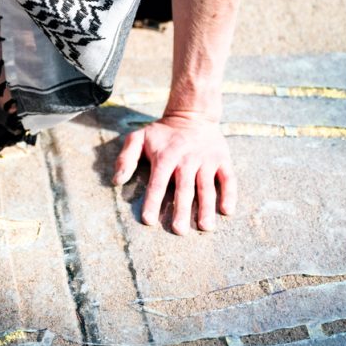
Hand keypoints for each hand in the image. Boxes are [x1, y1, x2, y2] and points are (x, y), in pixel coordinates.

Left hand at [112, 114, 237, 234]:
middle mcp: (187, 159)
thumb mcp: (138, 137)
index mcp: (165, 156)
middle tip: (179, 231)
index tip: (149, 221)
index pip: (157, 183)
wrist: (192, 114)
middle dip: (181, 210)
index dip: (153, 202)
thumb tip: (116, 181)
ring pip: (206, 186)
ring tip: (205, 227)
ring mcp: (206, 160)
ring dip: (206, 207)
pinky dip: (229, 194)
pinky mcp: (222, 160)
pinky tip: (227, 211)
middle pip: (184, 188)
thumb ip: (126, 158)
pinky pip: (228, 178)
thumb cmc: (162, 132)